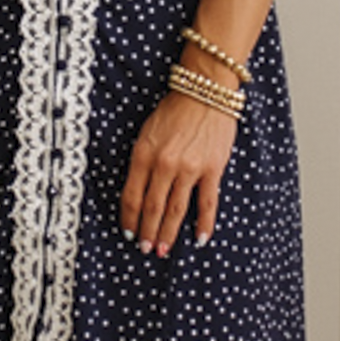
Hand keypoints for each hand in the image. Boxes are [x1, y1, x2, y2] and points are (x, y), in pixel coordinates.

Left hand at [119, 92, 237, 255]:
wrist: (205, 91)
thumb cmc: (174, 110)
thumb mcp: (146, 132)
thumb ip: (141, 161)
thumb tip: (139, 191)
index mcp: (144, 154)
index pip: (131, 196)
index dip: (128, 219)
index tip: (128, 233)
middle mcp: (165, 164)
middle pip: (152, 208)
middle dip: (146, 232)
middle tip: (144, 249)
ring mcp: (190, 168)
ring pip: (176, 210)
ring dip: (168, 233)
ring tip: (162, 249)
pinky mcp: (212, 169)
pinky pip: (207, 202)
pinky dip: (204, 223)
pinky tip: (200, 239)